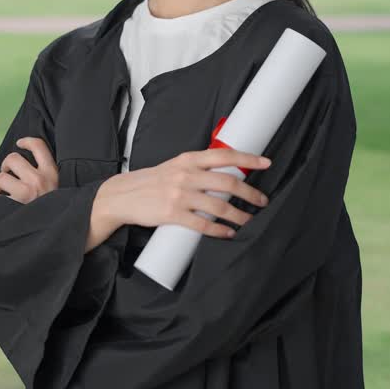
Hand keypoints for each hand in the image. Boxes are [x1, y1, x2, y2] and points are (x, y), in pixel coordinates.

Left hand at [0, 137, 58, 203]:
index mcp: (53, 172)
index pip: (39, 145)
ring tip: (3, 192)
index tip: (20, 143)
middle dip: (6, 166)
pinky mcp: (17, 203)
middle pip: (13, 158)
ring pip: (2, 175)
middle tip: (8, 175)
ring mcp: (28, 191)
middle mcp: (41, 179)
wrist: (60, 230)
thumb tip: (23, 162)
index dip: (26, 141)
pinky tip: (4, 204)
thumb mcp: (57, 187)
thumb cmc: (54, 209)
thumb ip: (45, 175)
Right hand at [97, 148, 271, 239]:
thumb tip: (227, 174)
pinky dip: (220, 230)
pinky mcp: (172, 214)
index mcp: (188, 159)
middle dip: (250, 193)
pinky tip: (228, 233)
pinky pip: (203, 225)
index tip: (266, 163)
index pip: (224, 155)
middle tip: (262, 201)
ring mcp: (179, 195)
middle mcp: (186, 175)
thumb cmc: (153, 181)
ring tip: (248, 220)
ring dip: (239, 216)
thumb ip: (198, 168)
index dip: (248, 159)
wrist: (123, 195)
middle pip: (228, 183)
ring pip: (220, 206)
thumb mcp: (175, 166)